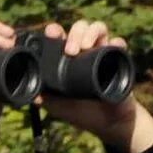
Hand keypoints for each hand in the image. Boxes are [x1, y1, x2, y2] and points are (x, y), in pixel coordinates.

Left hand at [35, 19, 148, 150]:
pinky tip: (112, 45)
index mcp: (68, 56)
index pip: (61, 36)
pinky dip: (116, 42)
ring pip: (98, 28)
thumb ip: (46, 99)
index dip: (55, 30)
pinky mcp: (118, 59)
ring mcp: (102, 52)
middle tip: (70, 51)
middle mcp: (85, 50)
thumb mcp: (59, 106)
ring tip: (86, 47)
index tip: (52, 32)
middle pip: (80, 28)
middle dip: (75, 33)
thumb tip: (33, 96)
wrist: (107, 124)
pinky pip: (119, 43)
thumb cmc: (81, 112)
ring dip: (91, 32)